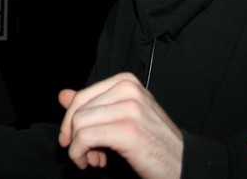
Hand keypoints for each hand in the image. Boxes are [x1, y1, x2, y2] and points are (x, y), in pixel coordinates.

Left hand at [57, 72, 182, 178]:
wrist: (184, 165)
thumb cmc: (153, 143)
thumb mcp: (120, 118)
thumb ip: (92, 105)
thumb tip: (62, 95)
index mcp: (127, 82)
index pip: (82, 96)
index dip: (71, 121)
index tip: (72, 139)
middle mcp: (129, 89)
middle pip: (78, 109)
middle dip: (75, 135)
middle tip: (87, 154)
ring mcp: (130, 108)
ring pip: (79, 124)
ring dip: (79, 148)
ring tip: (95, 159)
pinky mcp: (128, 130)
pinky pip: (84, 138)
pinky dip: (79, 154)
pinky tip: (93, 163)